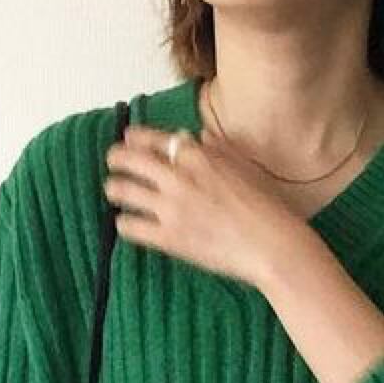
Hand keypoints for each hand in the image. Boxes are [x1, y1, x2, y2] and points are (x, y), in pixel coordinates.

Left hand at [103, 123, 309, 290]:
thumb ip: (212, 148)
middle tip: (113, 165)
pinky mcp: (169, 238)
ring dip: (115, 189)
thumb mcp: (240, 164)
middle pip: (129, 159)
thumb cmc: (263, 205)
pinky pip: (130, 227)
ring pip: (122, 191)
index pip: (153, 138)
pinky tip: (127, 223)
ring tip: (115, 192)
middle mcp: (178, 176)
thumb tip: (191, 139)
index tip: (127, 140)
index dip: (134, 138)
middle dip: (116, 159)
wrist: (270, 244)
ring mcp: (171, 208)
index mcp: (196, 155)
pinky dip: (124, 223)